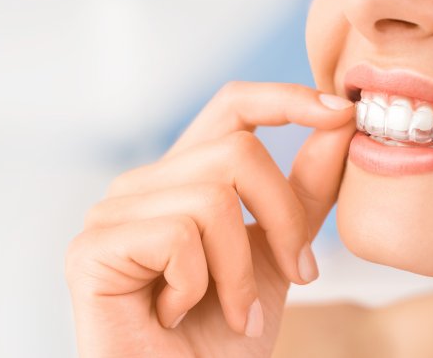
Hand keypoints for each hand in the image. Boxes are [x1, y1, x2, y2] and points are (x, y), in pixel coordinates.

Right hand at [65, 82, 355, 357]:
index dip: (287, 99)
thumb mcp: (281, 252)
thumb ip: (303, 190)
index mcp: (184, 177)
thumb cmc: (228, 334)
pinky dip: (198, 288)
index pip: (233, 105)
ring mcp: (112, 213)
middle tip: (298, 274)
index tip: (341, 111)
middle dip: (284, 219)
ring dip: (242, 273)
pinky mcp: (92, 249)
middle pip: (237, 151)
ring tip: (237, 312)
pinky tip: (176, 316)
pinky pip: (177, 237)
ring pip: (212, 198)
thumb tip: (339, 122)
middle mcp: (144, 183)